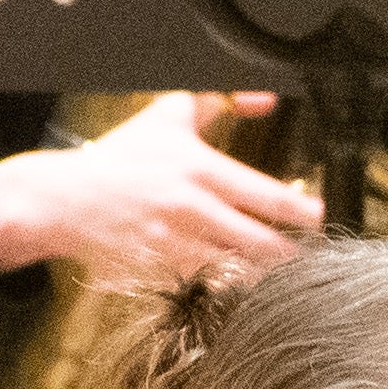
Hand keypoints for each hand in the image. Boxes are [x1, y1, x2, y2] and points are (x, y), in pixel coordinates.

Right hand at [0, 92, 322, 286]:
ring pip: (243, 274)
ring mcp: (178, 246)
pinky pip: (211, 290)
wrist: (66, 199)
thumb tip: (265, 97)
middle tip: (311, 254)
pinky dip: (232, 291)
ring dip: (268, 277)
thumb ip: (220, 101)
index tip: (321, 217)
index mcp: (202, 169)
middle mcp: (194, 210)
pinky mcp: (163, 273)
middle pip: (267, 246)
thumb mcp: (168, 114)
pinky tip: (246, 289)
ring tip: (285, 274)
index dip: (306, 213)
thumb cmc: (122, 157)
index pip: (270, 197)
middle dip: (295, 254)